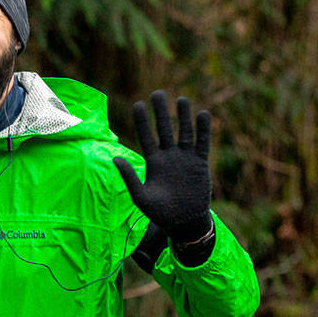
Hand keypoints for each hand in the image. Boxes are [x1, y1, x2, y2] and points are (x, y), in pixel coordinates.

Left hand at [114, 91, 213, 248]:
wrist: (184, 223)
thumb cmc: (160, 213)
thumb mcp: (141, 197)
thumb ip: (129, 177)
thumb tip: (113, 159)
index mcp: (153, 162)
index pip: (146, 137)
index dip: (142, 121)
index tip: (138, 104)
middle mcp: (169, 156)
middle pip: (164, 129)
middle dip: (161, 112)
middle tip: (158, 93)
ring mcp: (185, 159)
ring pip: (184, 132)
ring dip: (183, 117)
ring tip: (182, 99)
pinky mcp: (200, 164)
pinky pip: (202, 144)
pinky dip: (203, 130)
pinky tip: (202, 115)